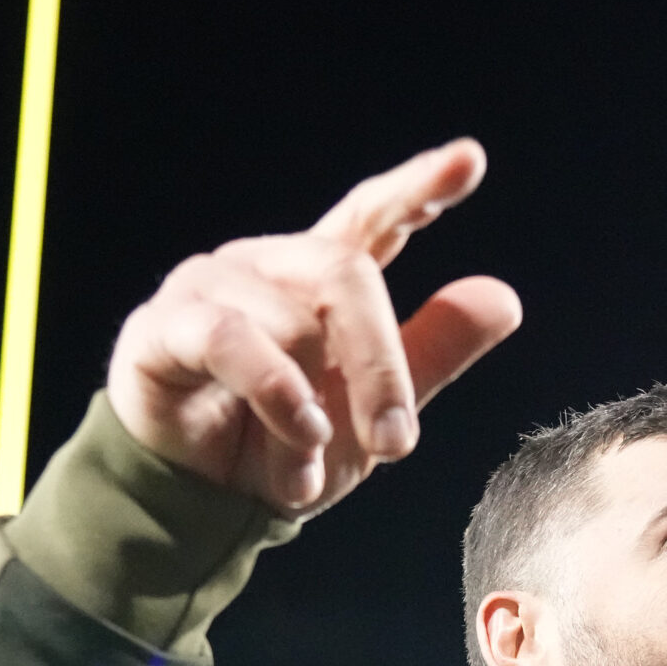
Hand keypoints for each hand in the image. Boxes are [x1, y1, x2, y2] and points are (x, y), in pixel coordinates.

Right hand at [105, 138, 522, 513]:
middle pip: (345, 275)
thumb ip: (434, 353)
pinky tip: (296, 438)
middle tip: (396, 444)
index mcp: (320, 278)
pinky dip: (275, 396)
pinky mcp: (163, 326)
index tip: (467, 161)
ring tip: (307, 457)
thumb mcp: (374, 414)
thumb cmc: (286, 447)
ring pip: (291, 322)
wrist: (206, 504)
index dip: (418, 186)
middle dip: (380, 365)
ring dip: (313, 413)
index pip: (374, 215)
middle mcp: (266, 267)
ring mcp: (208, 287)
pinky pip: (231, 341)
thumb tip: (504, 298)